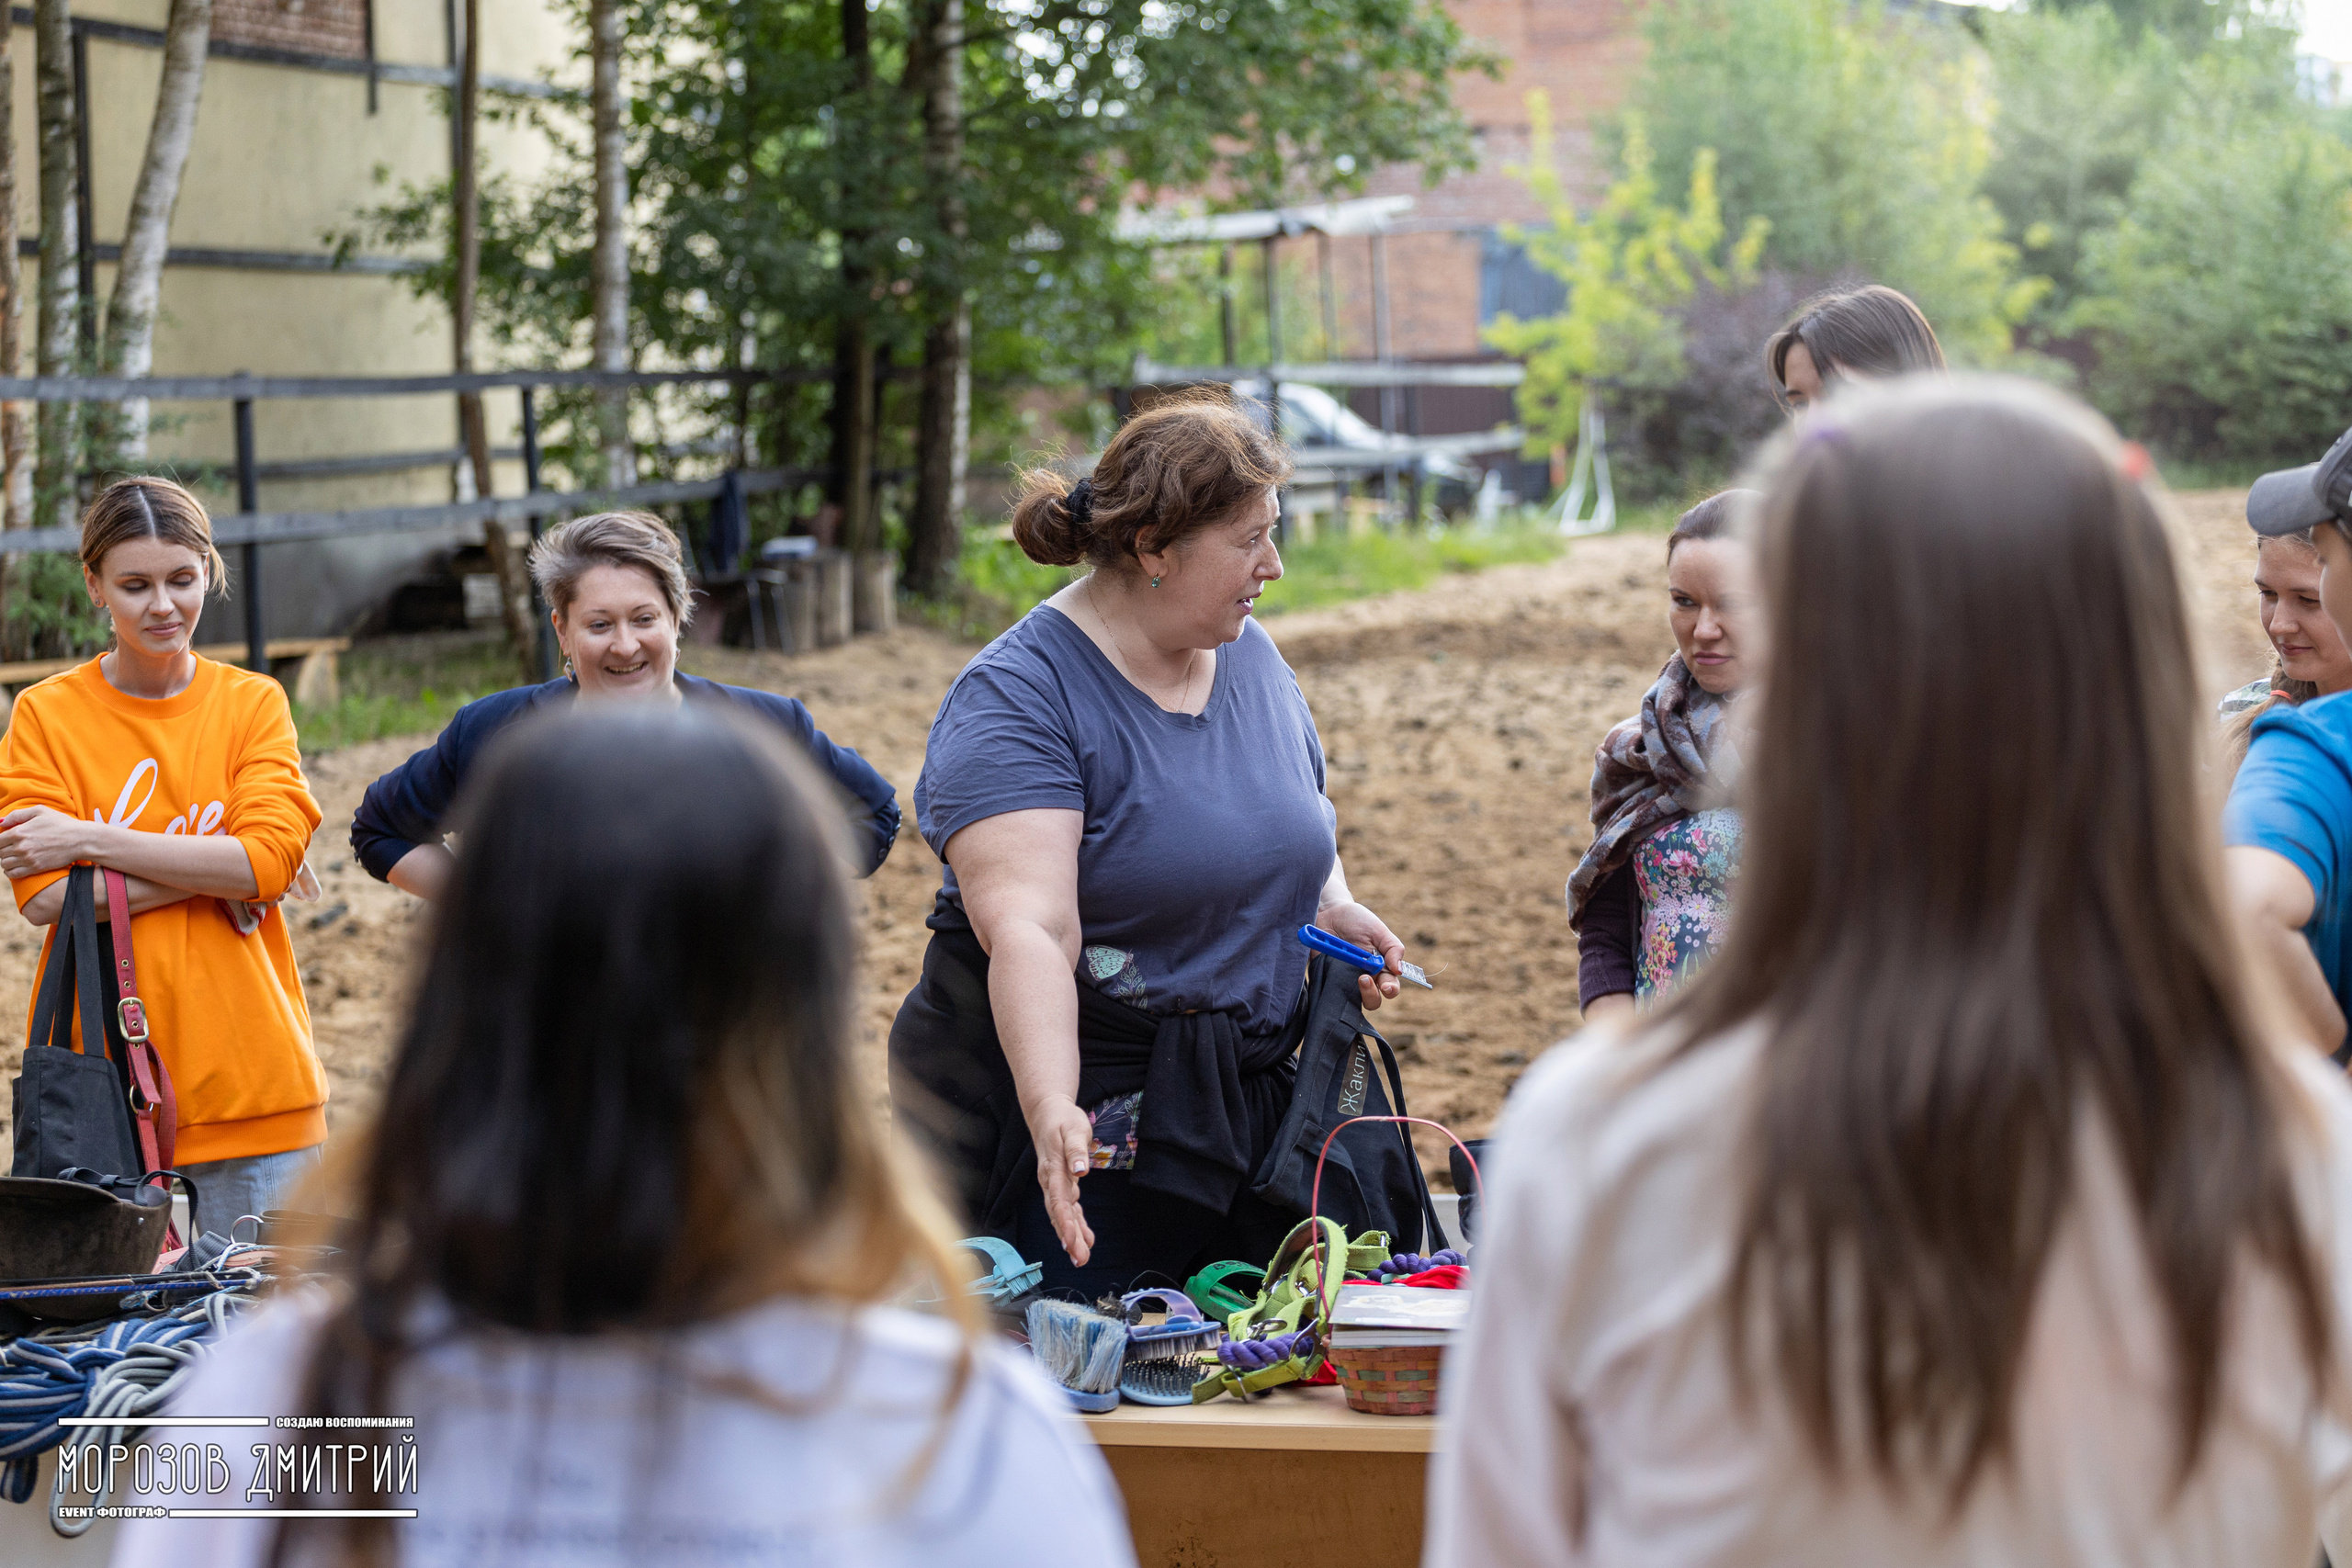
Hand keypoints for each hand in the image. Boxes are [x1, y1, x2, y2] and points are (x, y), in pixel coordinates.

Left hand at [0, 807, 95, 881]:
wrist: (81, 839)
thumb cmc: (62, 823)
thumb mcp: (40, 811)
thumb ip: (17, 815)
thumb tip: (1, 822)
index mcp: (19, 831)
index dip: (0, 840)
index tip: (7, 840)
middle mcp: (21, 846)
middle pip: (0, 852)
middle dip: (3, 850)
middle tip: (12, 848)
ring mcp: (28, 858)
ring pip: (4, 863)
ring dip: (6, 860)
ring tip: (14, 857)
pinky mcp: (35, 868)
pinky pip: (13, 874)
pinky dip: (10, 871)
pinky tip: (15, 866)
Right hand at [1024, 1094, 1096, 1266]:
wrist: (1047, 1112)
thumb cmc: (1063, 1119)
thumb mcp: (1074, 1129)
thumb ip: (1077, 1150)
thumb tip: (1080, 1171)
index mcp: (1053, 1169)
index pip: (1058, 1200)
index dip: (1065, 1223)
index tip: (1072, 1242)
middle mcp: (1050, 1180)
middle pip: (1058, 1213)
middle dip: (1068, 1238)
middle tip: (1079, 1259)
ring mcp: (1054, 1184)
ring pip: (1062, 1214)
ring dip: (1071, 1236)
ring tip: (1080, 1257)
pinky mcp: (1061, 1184)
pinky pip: (1068, 1208)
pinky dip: (1075, 1224)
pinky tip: (1084, 1240)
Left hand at [1317, 899, 1404, 1011]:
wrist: (1327, 912)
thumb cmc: (1356, 920)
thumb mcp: (1378, 930)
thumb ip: (1392, 948)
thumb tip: (1399, 971)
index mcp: (1380, 968)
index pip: (1390, 987)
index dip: (1390, 990)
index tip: (1385, 985)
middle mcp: (1364, 977)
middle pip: (1372, 1000)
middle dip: (1371, 995)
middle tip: (1363, 978)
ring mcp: (1345, 980)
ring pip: (1353, 1002)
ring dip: (1355, 995)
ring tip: (1354, 978)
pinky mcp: (1326, 979)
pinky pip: (1331, 994)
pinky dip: (1334, 993)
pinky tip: (1334, 979)